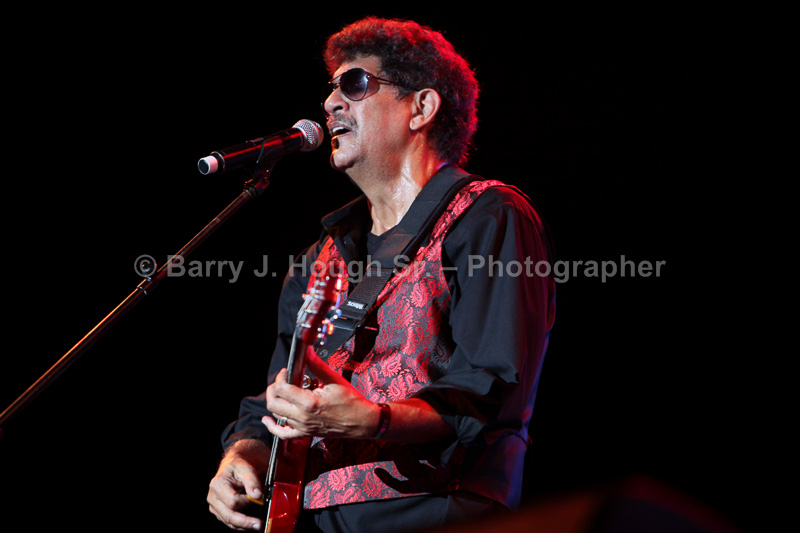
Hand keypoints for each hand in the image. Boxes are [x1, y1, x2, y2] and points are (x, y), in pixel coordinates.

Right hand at [207, 439, 268, 530]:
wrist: (234, 466)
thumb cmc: (239, 466)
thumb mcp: (247, 468)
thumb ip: (252, 481)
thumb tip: (257, 495)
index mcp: (217, 484)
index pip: (232, 501)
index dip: (246, 502)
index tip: (259, 498)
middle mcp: (213, 497)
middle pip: (229, 515)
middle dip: (245, 522)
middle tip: (260, 525)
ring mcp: (215, 506)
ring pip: (229, 522)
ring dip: (244, 526)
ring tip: (258, 526)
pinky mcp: (219, 512)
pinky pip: (230, 523)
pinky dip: (241, 525)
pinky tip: (251, 525)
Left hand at [263, 348, 379, 439]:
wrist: (362, 422)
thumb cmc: (351, 401)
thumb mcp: (334, 380)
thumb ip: (317, 366)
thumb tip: (307, 351)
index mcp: (309, 402)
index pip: (282, 388)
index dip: (280, 377)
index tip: (286, 371)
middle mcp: (302, 416)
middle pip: (273, 402)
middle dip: (273, 388)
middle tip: (281, 381)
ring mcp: (303, 427)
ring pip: (276, 415)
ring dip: (275, 401)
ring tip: (283, 392)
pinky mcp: (305, 433)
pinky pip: (283, 434)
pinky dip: (272, 426)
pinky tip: (268, 419)